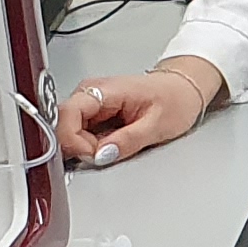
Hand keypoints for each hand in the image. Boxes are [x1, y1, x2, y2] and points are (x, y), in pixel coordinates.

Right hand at [57, 57, 220, 166]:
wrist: (183, 90)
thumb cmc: (175, 100)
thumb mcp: (157, 125)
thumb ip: (127, 141)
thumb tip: (101, 155)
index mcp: (105, 90)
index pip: (66, 113)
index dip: (71, 140)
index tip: (91, 155)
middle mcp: (91, 93)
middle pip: (64, 126)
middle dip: (80, 147)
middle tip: (107, 153)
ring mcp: (90, 103)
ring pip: (70, 132)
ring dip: (87, 148)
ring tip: (115, 145)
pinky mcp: (93, 113)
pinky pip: (81, 134)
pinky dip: (92, 146)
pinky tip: (111, 143)